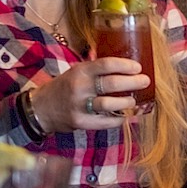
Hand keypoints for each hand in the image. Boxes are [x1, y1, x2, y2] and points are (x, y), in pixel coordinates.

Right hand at [30, 57, 149, 133]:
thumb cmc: (65, 87)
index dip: (125, 65)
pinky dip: (119, 119)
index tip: (138, 67)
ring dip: (126, 103)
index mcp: (80, 71)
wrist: (41, 108)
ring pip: (110, 105)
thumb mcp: (77, 71)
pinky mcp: (81, 123)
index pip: (107, 64)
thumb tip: (127, 66)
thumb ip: (97, 70)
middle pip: (112, 84)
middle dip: (133, 82)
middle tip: (144, 81)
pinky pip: (106, 122)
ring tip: (133, 100)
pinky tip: (124, 115)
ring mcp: (80, 106)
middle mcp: (80, 87)